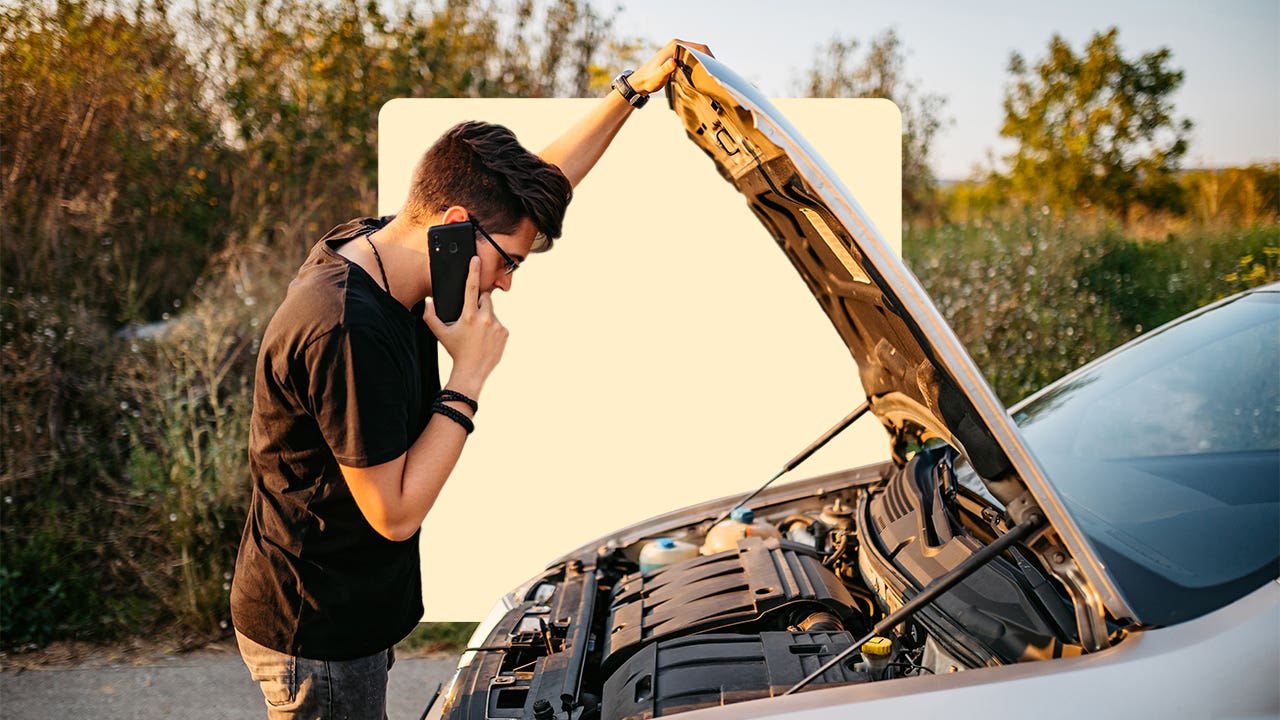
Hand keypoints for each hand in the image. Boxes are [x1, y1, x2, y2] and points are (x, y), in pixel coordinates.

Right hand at [422, 257, 507, 396]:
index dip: (473, 271)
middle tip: (471, 316)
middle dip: (479, 302)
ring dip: (485, 316)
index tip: (476, 259)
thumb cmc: (455, 351)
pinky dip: (493, 327)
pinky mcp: (505, 332)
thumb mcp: (440, 334)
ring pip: (492, 312)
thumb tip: (428, 302)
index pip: (471, 288)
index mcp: (468, 316)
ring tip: (478, 332)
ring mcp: (497, 325)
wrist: (472, 371)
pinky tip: (485, 338)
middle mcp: (484, 318)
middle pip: (485, 298)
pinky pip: (499, 323)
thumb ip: (430, 316)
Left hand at [627, 39, 712, 94]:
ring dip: (705, 61)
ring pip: (697, 52)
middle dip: (710, 59)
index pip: (700, 48)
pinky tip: (702, 72)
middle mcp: (677, 44)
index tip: (716, 69)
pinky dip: (699, 61)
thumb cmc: (648, 81)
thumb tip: (673, 62)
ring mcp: (677, 48)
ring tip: (711, 74)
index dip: (710, 57)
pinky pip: (692, 55)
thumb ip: (665, 70)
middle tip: (716, 73)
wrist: (639, 82)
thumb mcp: (658, 77)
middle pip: (701, 48)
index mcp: (676, 46)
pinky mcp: (676, 55)